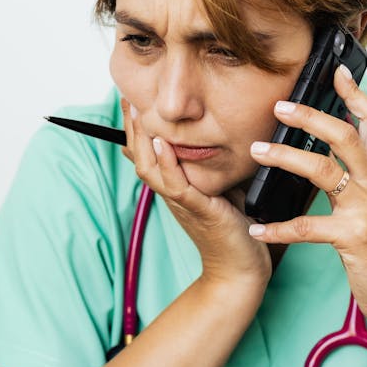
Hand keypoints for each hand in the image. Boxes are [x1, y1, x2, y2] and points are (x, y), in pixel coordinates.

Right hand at [120, 99, 271, 292]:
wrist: (240, 268)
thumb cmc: (233, 228)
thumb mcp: (219, 188)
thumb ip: (209, 167)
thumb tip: (210, 140)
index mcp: (174, 187)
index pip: (147, 154)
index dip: (136, 129)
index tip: (131, 101)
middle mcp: (172, 194)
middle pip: (140, 158)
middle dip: (132, 127)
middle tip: (127, 99)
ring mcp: (182, 202)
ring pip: (150, 169)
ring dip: (142, 140)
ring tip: (138, 113)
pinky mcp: (198, 209)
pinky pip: (176, 184)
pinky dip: (167, 163)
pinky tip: (162, 143)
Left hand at [246, 64, 366, 326]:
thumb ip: (356, 175)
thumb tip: (332, 148)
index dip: (356, 94)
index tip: (336, 71)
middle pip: (344, 136)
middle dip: (311, 116)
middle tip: (278, 105)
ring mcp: (364, 209)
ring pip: (323, 170)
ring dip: (285, 157)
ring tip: (256, 151)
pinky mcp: (352, 237)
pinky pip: (307, 227)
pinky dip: (277, 227)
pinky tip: (256, 228)